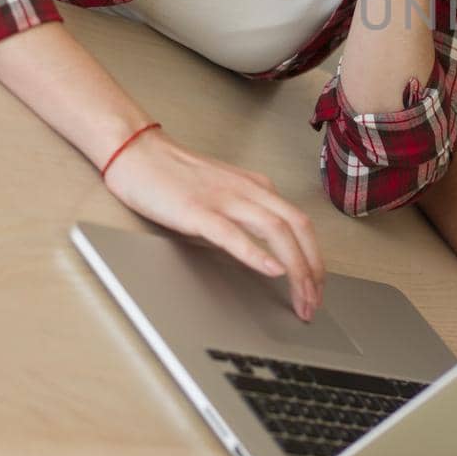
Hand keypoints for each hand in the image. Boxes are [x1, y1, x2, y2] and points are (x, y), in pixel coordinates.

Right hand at [102, 127, 325, 319]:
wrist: (139, 152)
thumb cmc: (177, 176)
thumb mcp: (226, 192)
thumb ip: (249, 213)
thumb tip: (269, 249)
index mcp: (258, 188)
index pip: (301, 224)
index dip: (315, 258)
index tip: (317, 287)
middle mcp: (249, 191)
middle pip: (298, 229)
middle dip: (313, 269)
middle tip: (315, 302)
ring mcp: (224, 199)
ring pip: (276, 231)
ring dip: (295, 268)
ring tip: (301, 298)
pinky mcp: (197, 211)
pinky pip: (233, 234)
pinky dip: (256, 253)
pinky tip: (271, 270)